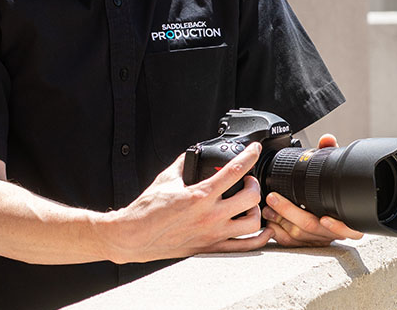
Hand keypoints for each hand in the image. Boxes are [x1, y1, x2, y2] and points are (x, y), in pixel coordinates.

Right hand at [106, 142, 271, 262]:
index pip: (234, 170)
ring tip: (249, 204)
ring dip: (256, 210)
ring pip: (253, 223)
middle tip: (248, 181)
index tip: (255, 149)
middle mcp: (210, 215)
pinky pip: (244, 247)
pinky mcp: (211, 248)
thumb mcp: (166, 178)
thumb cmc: (147, 210)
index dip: (250, 155)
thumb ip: (184, 164)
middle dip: (254, 184)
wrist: (134, 236)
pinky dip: (258, 238)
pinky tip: (262, 230)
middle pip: (251, 197)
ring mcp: (213, 234)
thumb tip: (194, 154)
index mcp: (200, 195)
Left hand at [262, 134, 364, 246]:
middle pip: (313, 228)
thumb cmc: (328, 191)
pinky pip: (290, 244)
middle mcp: (332, 232)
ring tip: (268, 208)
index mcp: (346, 218)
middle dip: (291, 213)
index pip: (349, 228)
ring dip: (282, 221)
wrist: (324, 211)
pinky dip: (279, 233)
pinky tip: (269, 223)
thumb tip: (327, 139)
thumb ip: (329, 154)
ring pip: (299, 236)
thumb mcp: (331, 172)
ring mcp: (317, 240)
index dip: (338, 226)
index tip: (324, 217)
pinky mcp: (303, 244)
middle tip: (274, 198)